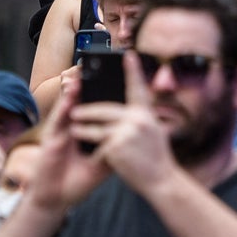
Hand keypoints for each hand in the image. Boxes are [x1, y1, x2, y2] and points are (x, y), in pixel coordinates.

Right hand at [27, 70, 111, 211]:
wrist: (56, 200)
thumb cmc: (78, 182)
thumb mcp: (102, 166)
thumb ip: (115, 149)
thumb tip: (137, 138)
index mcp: (88, 132)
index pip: (98, 109)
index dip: (107, 94)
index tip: (121, 77)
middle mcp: (75, 127)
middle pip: (85, 102)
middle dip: (93, 84)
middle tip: (103, 65)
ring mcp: (62, 131)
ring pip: (70, 104)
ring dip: (77, 87)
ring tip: (87, 70)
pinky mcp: (51, 137)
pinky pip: (59, 117)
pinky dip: (65, 104)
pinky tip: (72, 93)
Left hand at [69, 52, 177, 194]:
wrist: (162, 181)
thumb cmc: (157, 159)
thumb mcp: (154, 133)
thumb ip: (140, 121)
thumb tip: (125, 111)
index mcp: (146, 114)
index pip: (137, 88)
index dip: (133, 71)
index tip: (128, 55)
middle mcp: (137, 119)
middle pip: (105, 109)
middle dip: (88, 110)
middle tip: (74, 110)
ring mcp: (126, 132)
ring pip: (96, 127)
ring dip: (83, 129)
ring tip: (74, 130)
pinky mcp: (116, 147)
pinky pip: (98, 145)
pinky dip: (92, 150)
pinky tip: (86, 154)